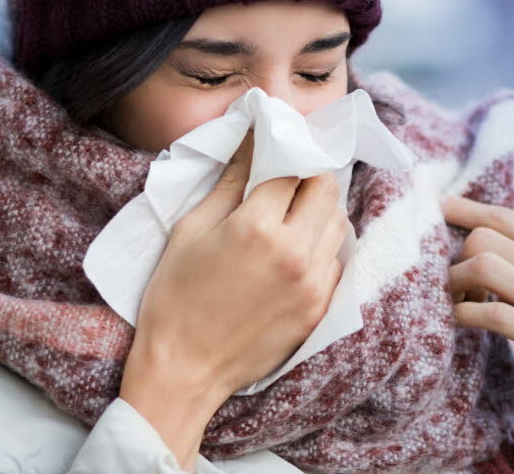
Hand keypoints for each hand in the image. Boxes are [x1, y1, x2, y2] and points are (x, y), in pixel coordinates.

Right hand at [129, 128, 348, 395]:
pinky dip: (321, 249)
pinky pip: (336, 262)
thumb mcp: (191, 230)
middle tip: (285, 183)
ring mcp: (313, 283)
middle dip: (307, 178)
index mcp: (257, 227)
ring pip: (338, 224)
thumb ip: (228, 183)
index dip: (284, 153)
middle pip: (325, 189)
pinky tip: (293, 254)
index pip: (292, 168)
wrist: (184, 370)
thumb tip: (251, 142)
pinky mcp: (320, 309)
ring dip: (319, 212)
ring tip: (290, 219)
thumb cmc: (175, 297)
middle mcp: (294, 251)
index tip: (276, 148)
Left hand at [441, 195, 513, 473]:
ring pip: (483, 266)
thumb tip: (484, 243)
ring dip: (455, 285)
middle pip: (483, 238)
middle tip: (456, 288)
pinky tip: (461, 322)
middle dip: (455, 259)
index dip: (462, 210)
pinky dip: (463, 315)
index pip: (503, 216)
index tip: (434, 208)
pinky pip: (492, 313)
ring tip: (458, 304)